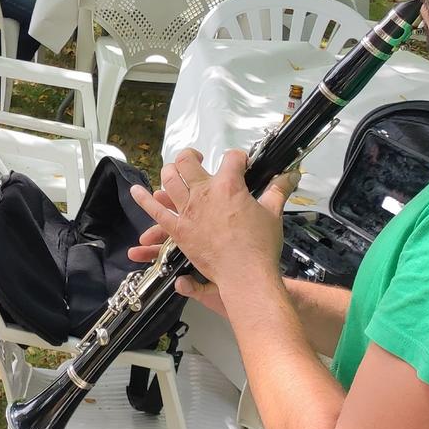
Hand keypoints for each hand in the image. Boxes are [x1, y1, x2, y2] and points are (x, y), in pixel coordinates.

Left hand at [126, 148, 286, 295]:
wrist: (246, 273)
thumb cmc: (260, 246)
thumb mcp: (273, 213)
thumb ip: (278, 191)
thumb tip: (291, 176)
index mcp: (229, 186)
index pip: (232, 159)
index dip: (238, 159)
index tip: (242, 164)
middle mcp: (204, 193)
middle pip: (189, 162)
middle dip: (192, 155)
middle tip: (198, 158)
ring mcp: (188, 210)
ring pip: (170, 180)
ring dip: (170, 171)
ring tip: (174, 169)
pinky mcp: (178, 229)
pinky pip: (156, 211)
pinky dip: (144, 199)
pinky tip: (137, 191)